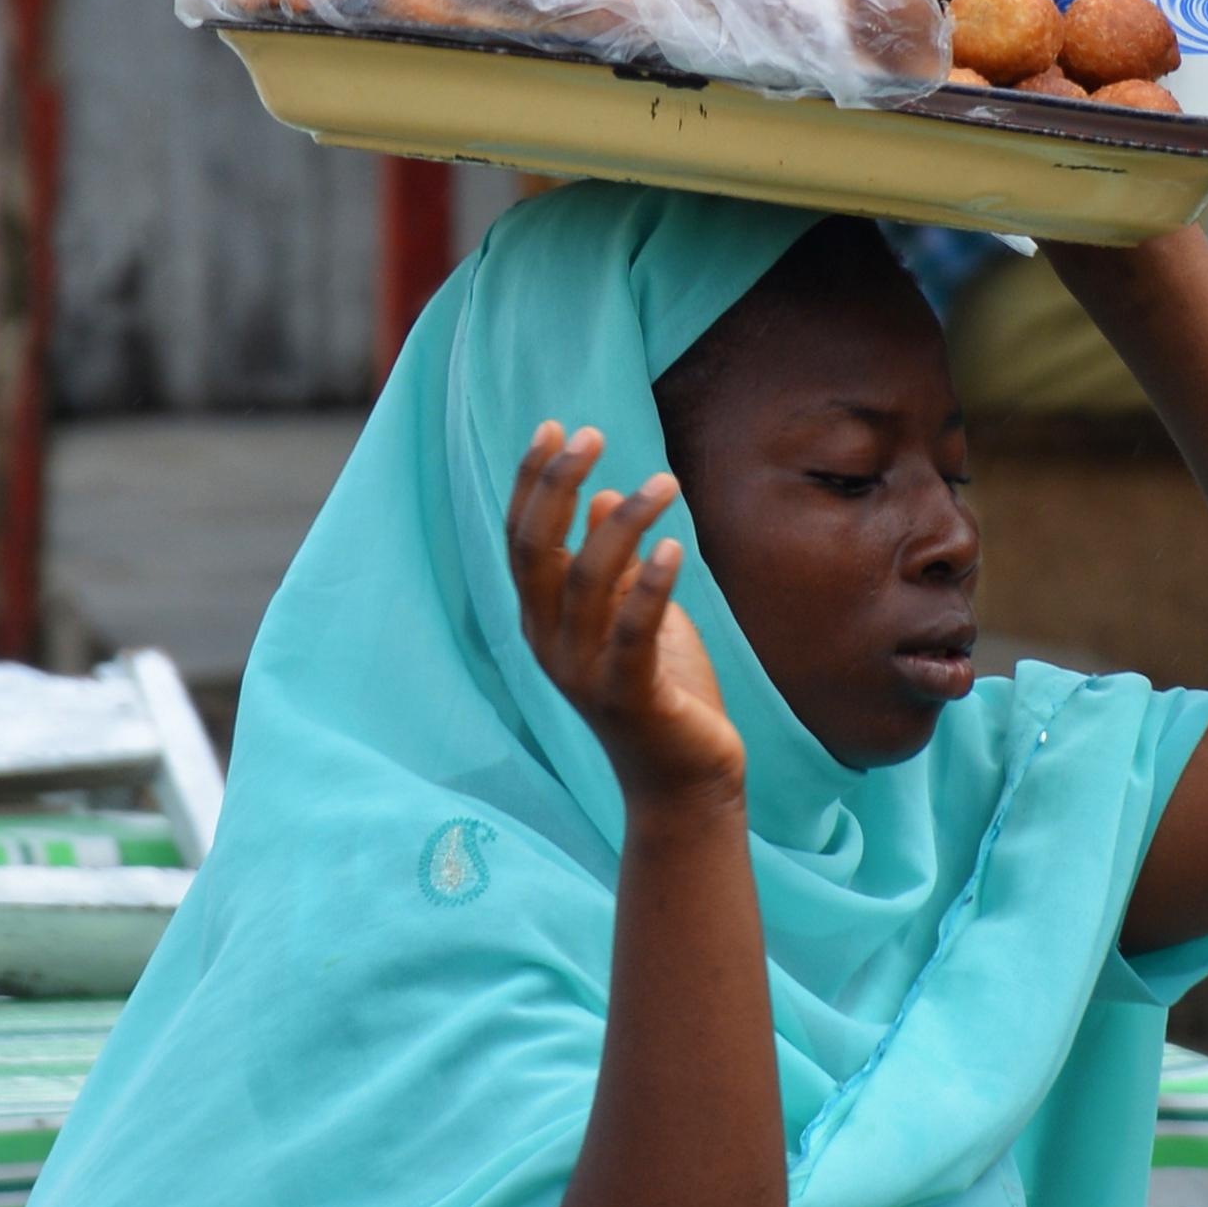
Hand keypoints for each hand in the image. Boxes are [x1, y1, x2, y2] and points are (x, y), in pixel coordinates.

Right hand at [506, 421, 745, 809]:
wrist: (685, 779)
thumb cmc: (662, 690)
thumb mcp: (632, 614)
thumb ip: (611, 563)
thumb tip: (606, 495)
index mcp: (544, 620)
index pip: (522, 538)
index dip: (532, 482)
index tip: (557, 427)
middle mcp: (550, 644)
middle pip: (534, 552)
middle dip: (555, 486)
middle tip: (593, 433)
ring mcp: (583, 674)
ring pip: (585, 583)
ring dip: (622, 525)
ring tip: (666, 482)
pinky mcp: (628, 698)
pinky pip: (632, 634)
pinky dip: (648, 587)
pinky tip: (673, 547)